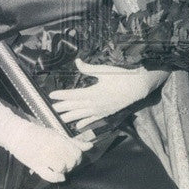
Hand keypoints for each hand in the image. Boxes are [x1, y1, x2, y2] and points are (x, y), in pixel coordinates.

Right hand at [0, 113, 93, 182]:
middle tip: (65, 165)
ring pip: (62, 168)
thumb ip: (74, 142)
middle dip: (71, 165)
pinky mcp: (35, 165)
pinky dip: (56, 178)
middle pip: (71, 161)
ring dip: (63, 170)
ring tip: (59, 168)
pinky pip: (50, 175)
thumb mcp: (58, 135)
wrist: (17, 133)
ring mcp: (44, 156)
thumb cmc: (38, 134)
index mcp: (60, 139)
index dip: (77, 159)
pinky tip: (58, 176)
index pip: (77, 153)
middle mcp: (53, 147)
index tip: (72, 159)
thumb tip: (90, 146)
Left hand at [50, 59, 167, 130]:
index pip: (73, 95)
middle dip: (63, 107)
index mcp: (93, 92)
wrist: (138, 87)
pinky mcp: (106, 113)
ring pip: (82, 115)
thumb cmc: (121, 76)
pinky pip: (93, 120)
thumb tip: (77, 62)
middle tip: (51, 109)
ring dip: (70, 117)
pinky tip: (78, 126)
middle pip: (75, 106)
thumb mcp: (104, 70)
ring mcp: (101, 110)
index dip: (62, 95)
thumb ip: (89, 68)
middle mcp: (95, 103)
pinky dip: (85, 123)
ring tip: (59, 119)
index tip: (52, 95)